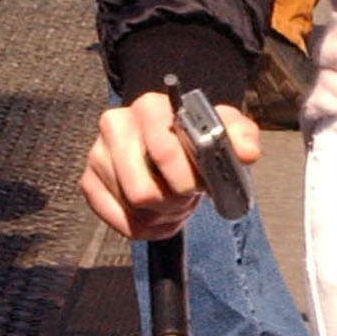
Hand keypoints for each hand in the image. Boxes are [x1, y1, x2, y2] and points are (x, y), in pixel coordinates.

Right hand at [80, 92, 258, 239]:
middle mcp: (116, 125)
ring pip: (132, 208)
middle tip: (186, 198)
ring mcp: (98, 154)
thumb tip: (246, 153)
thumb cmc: (197, 139)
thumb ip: (241, 136)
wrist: (172, 146)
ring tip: (174, 203)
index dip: (186, 179)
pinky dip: (143, 228)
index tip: (199, 185)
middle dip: (173, 202)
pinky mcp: (89, 182)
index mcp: (150, 107)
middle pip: (143, 190)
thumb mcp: (225, 130)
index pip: (163, 151)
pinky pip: (118, 221)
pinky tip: (157, 217)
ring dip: (161, 216)